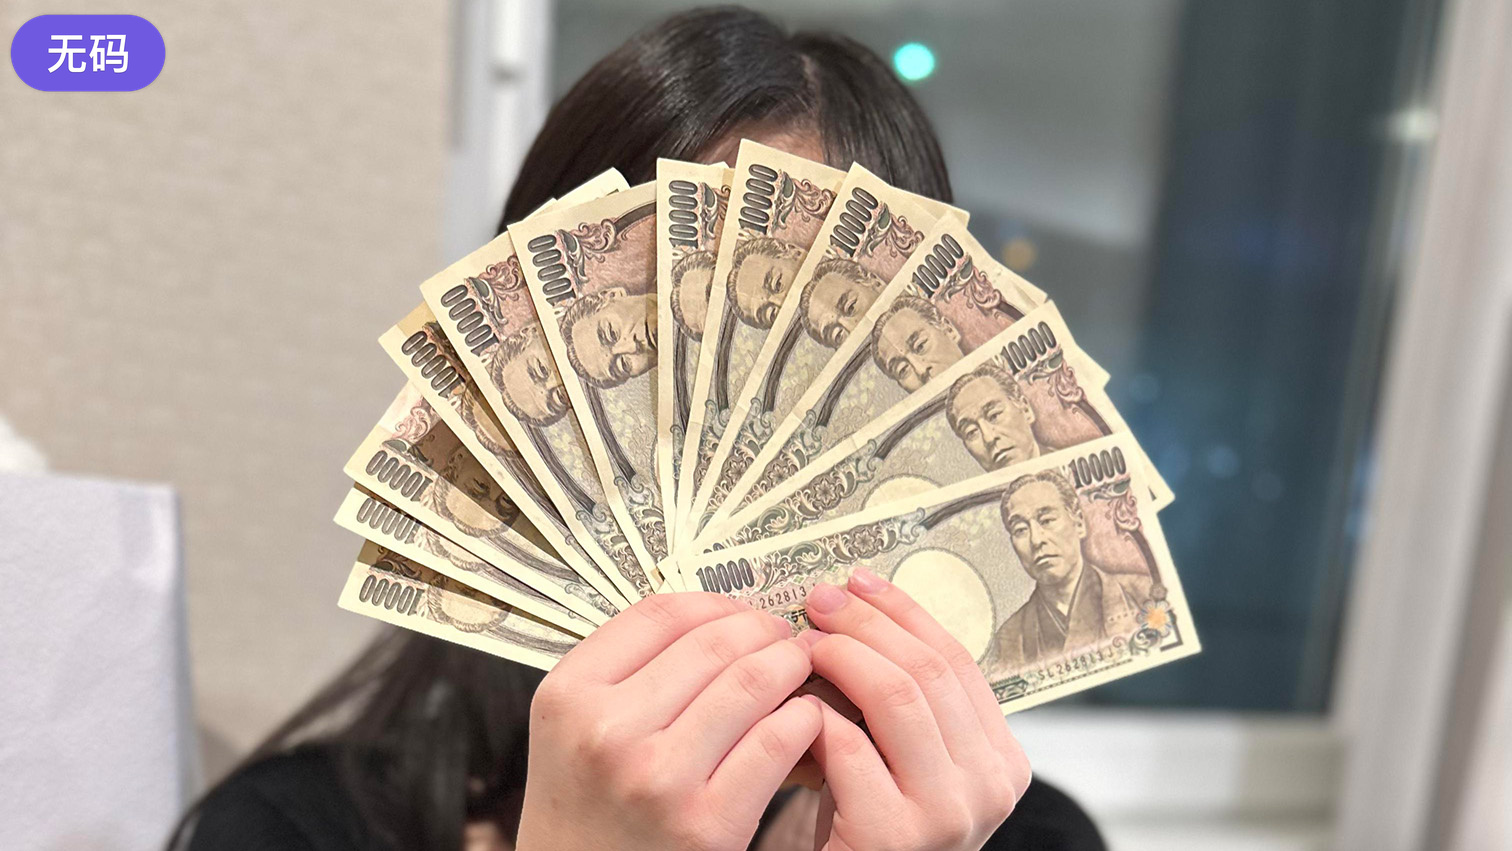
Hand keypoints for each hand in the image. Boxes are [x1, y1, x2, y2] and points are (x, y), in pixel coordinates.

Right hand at [516, 593, 822, 850]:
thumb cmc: (588, 809)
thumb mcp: (574, 728)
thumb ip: (627, 670)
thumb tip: (719, 618)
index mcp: (570, 695)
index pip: (660, 614)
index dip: (716, 603)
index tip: (741, 612)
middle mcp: (608, 732)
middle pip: (713, 643)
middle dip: (764, 630)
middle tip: (783, 637)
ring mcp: (659, 779)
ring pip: (752, 683)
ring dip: (790, 665)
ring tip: (800, 668)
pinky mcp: (707, 825)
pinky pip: (776, 742)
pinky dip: (803, 719)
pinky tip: (804, 719)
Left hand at [803, 568, 1031, 850]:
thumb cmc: (863, 826)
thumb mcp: (901, 760)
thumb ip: (900, 702)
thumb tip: (854, 605)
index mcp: (1001, 759)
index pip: (957, 660)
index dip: (903, 612)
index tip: (858, 580)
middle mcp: (990, 786)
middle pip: (929, 670)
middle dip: (867, 623)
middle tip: (817, 600)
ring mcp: (950, 814)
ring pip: (899, 695)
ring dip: (841, 657)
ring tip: (801, 644)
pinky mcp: (896, 836)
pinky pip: (852, 745)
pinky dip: (816, 714)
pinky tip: (791, 705)